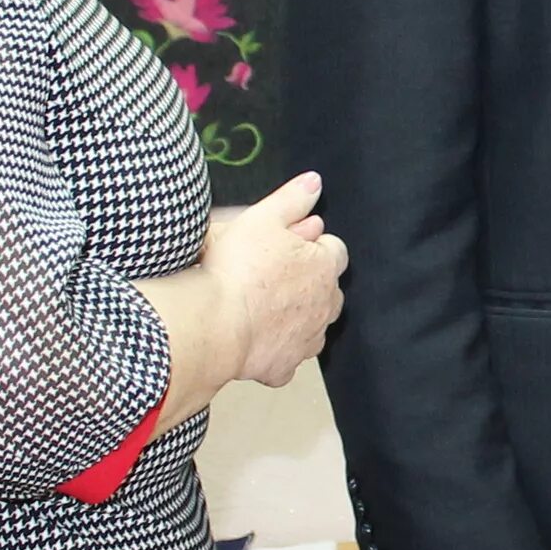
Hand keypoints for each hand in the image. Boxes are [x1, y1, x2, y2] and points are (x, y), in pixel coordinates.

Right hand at [203, 172, 347, 387]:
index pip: (334, 250)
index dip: (311, 246)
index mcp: (324, 266)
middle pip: (328, 290)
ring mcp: (307, 339)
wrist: (216, 323)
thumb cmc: (238, 269)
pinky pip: (288, 359)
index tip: (289, 247)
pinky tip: (257, 342)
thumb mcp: (262, 218)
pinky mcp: (285, 366)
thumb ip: (292, 199)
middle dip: (309, 282)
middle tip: (274, 277)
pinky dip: (277, 351)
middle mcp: (325, 304)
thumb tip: (314, 183)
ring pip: (312, 325)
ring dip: (297, 317)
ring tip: (264, 307)